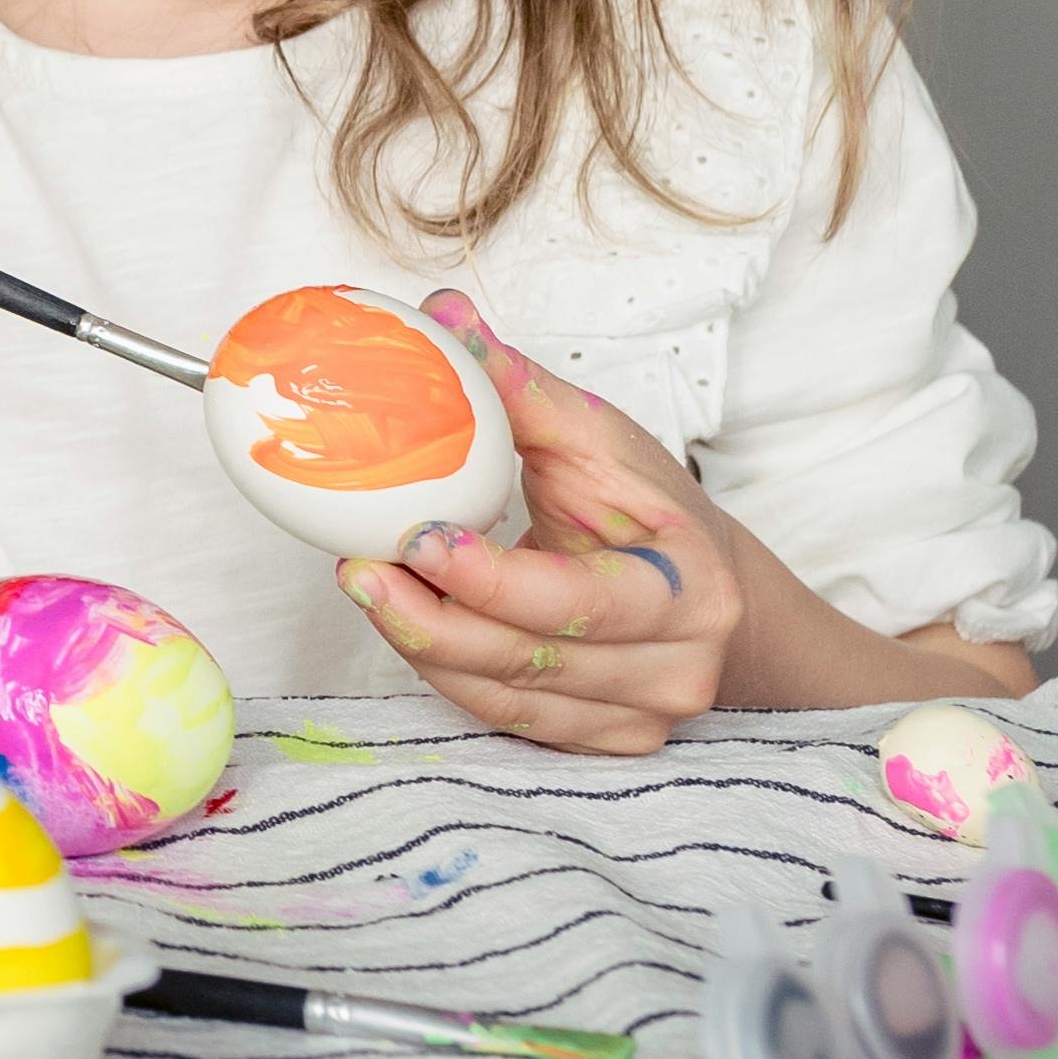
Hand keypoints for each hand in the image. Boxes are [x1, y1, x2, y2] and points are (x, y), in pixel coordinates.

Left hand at [335, 293, 739, 754]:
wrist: (701, 583)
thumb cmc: (647, 506)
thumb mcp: (598, 437)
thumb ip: (519, 389)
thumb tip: (441, 316)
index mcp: (691, 589)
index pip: (582, 602)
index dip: (494, 581)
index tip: (419, 537)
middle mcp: (676, 668)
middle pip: (529, 659)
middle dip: (428, 619)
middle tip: (356, 566)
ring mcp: (639, 718)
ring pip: (503, 694)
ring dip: (421, 644)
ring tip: (362, 582)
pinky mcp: (600, 742)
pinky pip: (501, 715)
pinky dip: (443, 672)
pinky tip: (402, 620)